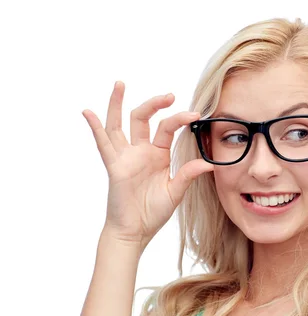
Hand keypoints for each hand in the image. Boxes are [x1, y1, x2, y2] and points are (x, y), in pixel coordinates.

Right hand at [82, 81, 213, 245]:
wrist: (136, 230)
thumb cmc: (153, 212)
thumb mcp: (175, 192)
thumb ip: (188, 175)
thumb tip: (209, 163)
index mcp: (158, 154)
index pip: (167, 128)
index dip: (179, 119)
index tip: (194, 115)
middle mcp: (141, 151)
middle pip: (144, 119)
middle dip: (154, 104)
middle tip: (169, 95)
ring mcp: (126, 157)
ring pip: (119, 124)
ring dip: (118, 104)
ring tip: (120, 84)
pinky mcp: (114, 166)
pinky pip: (103, 144)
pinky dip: (94, 127)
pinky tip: (88, 112)